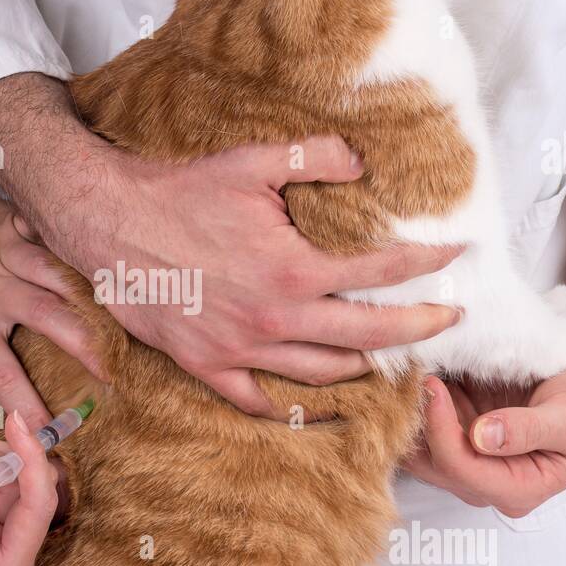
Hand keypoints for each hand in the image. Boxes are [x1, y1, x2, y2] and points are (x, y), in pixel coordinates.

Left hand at [0, 181, 104, 427]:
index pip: (3, 375)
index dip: (29, 407)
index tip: (52, 431)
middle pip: (47, 320)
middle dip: (84, 348)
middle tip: (113, 372)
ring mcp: (6, 255)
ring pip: (57, 275)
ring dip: (91, 297)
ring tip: (123, 318)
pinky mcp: (13, 224)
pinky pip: (51, 236)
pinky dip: (76, 246)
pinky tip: (104, 258)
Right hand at [63, 141, 461, 415]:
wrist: (108, 225)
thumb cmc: (178, 191)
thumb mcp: (251, 162)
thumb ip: (315, 158)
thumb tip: (362, 161)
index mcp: (293, 270)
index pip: (380, 273)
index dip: (426, 265)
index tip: (457, 258)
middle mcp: (275, 320)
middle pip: (367, 336)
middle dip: (417, 329)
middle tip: (449, 321)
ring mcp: (240, 350)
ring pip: (322, 374)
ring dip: (365, 368)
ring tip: (390, 357)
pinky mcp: (207, 365)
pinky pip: (258, 401)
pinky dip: (292, 408)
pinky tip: (316, 405)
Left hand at [404, 360, 565, 516]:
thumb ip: (529, 430)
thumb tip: (483, 436)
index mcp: (519, 489)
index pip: (462, 470)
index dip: (440, 430)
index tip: (433, 386)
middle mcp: (490, 482)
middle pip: (432, 465)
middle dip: (418, 423)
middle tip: (413, 377)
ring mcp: (473, 458)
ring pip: (421, 448)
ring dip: (412, 413)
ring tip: (412, 372)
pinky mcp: (464, 433)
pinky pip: (427, 426)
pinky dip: (419, 403)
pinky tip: (419, 374)